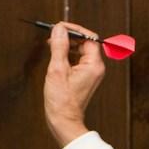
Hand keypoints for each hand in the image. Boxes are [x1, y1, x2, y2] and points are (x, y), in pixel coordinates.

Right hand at [43, 21, 106, 147]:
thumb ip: (59, 46)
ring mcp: (91, 73)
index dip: (75, 30)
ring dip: (67, 45)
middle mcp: (96, 68)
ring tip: (52, 44)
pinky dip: (67, 55)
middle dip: (70, 37)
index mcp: (94, 65)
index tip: (60, 27)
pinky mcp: (85, 78)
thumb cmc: (62, 101)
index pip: (89, 37)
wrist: (64, 121)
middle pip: (85, 43)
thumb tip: (59, 29)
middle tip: (54, 34)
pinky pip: (78, 59)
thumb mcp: (57, 70)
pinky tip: (56, 55)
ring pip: (81, 50)